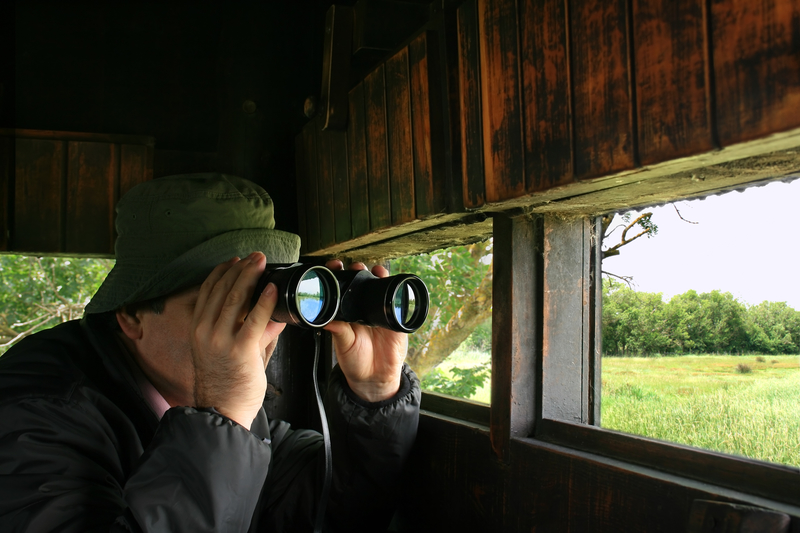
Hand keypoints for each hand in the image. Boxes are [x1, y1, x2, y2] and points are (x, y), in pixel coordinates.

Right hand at [191, 252, 284, 429]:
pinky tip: (272, 289)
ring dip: (250, 276)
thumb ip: (252, 329)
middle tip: (256, 256)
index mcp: (198, 328)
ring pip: (235, 299)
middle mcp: (205, 331)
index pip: (207, 291)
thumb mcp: (231, 349)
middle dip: (240, 269)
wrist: (222, 410)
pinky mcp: (240, 350)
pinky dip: (264, 301)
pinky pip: (254, 319)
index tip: (236, 260)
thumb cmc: (226, 382)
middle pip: (221, 289)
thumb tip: (275, 312)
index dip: (222, 272)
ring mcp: (221, 340)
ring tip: (261, 262)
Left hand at [323, 260, 407, 401]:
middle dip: (359, 270)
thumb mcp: (343, 346)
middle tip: (355, 267)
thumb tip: (326, 319)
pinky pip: (398, 303)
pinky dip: (398, 291)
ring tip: (376, 270)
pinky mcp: (395, 320)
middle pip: (362, 283)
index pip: (342, 289)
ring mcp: (380, 313)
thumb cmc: (354, 362)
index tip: (334, 267)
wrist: (374, 379)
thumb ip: (339, 332)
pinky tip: (394, 284)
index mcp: (347, 313)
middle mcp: (363, 309)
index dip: (339, 276)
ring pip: (380, 288)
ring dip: (379, 275)